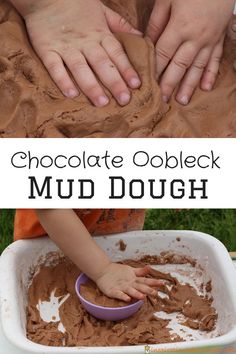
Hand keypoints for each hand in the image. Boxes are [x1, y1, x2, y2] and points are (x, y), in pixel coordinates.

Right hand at [21, 0, 141, 105]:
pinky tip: (71, 94)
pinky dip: (62, 80)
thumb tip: (141, 37)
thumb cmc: (76, 4)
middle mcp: (85, 42)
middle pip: (102, 64)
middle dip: (114, 82)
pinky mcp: (47, 50)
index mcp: (100, 33)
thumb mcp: (102, 10)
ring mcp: (66, 47)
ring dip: (92, 86)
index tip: (136, 85)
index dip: (127, 69)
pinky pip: (55, 67)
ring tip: (102, 102)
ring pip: (81, 69)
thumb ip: (120, 24)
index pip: (116, 53)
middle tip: (124, 100)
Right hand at [95, 263, 161, 301]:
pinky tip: (127, 299)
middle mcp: (129, 283)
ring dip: (136, 293)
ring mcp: (121, 287)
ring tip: (143, 297)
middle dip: (147, 289)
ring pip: (130, 290)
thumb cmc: (117, 272)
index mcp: (133, 279)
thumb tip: (150, 268)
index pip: (145, 280)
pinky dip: (123, 296)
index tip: (163, 283)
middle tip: (155, 293)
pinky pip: (118, 294)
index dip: (154, 282)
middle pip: (139, 286)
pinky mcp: (113, 290)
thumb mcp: (130, 270)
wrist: (102, 270)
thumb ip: (140, 271)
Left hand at [147, 0, 234, 104]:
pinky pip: (215, 60)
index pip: (163, 54)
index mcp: (180, 26)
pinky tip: (206, 87)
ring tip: (182, 101)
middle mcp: (195, 37)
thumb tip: (146, 42)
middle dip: (169, 84)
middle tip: (161, 100)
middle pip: (179, 65)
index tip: (147, 84)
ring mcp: (209, 40)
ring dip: (189, 85)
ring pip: (197, 67)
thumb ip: (157, 21)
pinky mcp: (219, 38)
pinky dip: (211, 74)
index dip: (154, 70)